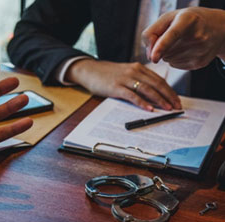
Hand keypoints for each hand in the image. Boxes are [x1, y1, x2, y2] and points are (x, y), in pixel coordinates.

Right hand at [65, 59, 180, 110]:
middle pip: (156, 84)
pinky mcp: (116, 87)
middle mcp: (134, 71)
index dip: (170, 90)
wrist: (89, 70)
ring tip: (168, 108)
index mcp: (138, 68)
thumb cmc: (107, 74)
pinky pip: (133, 95)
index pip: (159, 80)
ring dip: (159, 100)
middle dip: (169, 96)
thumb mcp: (126, 74)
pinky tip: (150, 109)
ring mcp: (125, 79)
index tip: (177, 100)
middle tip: (177, 106)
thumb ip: (138, 80)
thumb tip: (152, 94)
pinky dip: (143, 103)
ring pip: (147, 89)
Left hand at [143, 7, 224, 68]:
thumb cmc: (187, 21)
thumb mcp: (168, 18)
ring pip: (168, 59)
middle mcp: (197, 35)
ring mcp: (199, 51)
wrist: (216, 28)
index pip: (173, 34)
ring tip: (183, 41)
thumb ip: (151, 33)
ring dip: (169, 53)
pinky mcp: (199, 63)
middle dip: (162, 47)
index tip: (153, 58)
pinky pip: (174, 65)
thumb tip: (149, 56)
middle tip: (176, 36)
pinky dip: (175, 59)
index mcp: (188, 19)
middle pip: (164, 51)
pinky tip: (186, 49)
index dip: (161, 47)